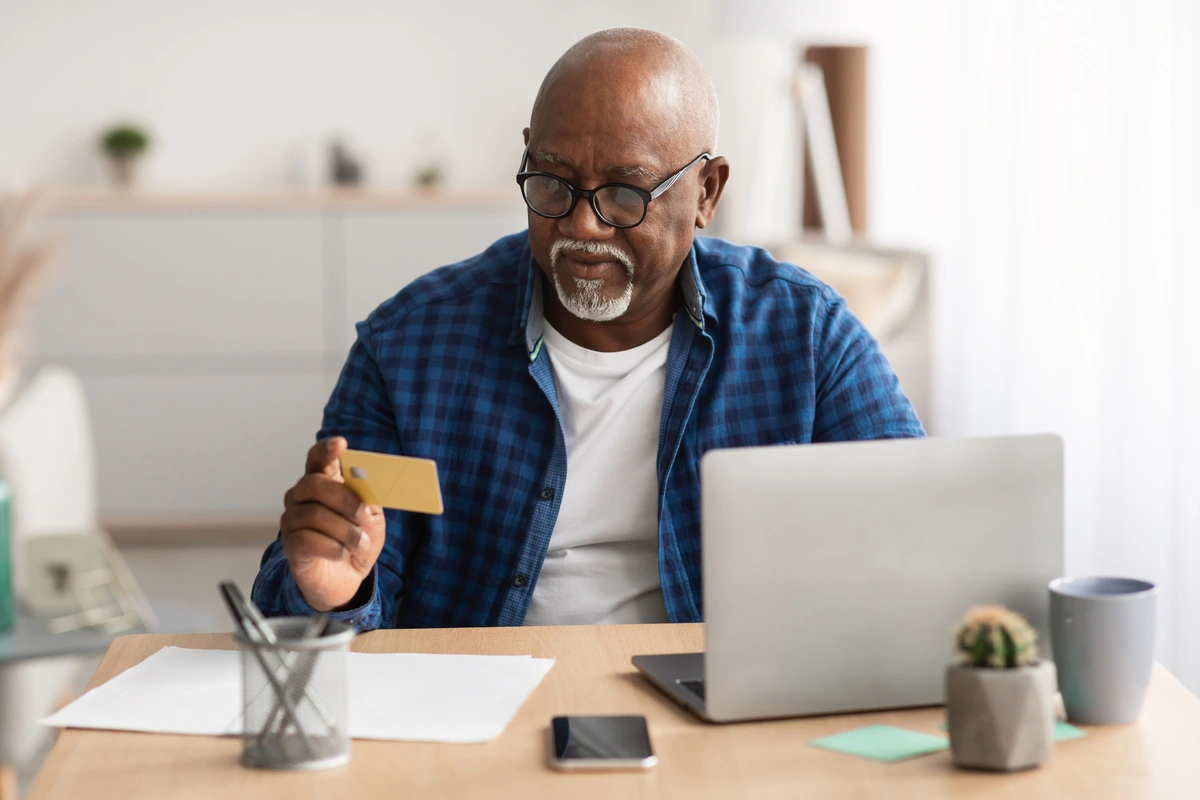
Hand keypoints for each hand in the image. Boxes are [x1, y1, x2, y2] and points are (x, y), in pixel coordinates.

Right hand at [280, 436, 385, 610]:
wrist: (345, 578)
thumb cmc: (356, 540)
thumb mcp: (371, 518)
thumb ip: (369, 501)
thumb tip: (369, 491)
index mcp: (323, 482)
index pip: (318, 458)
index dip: (326, 449)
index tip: (341, 444)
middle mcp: (302, 496)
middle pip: (315, 484)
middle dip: (344, 499)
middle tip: (364, 515)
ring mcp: (292, 520)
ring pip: (314, 515)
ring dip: (345, 530)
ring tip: (361, 542)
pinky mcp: (290, 545)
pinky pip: (306, 539)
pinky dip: (332, 546)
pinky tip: (342, 552)